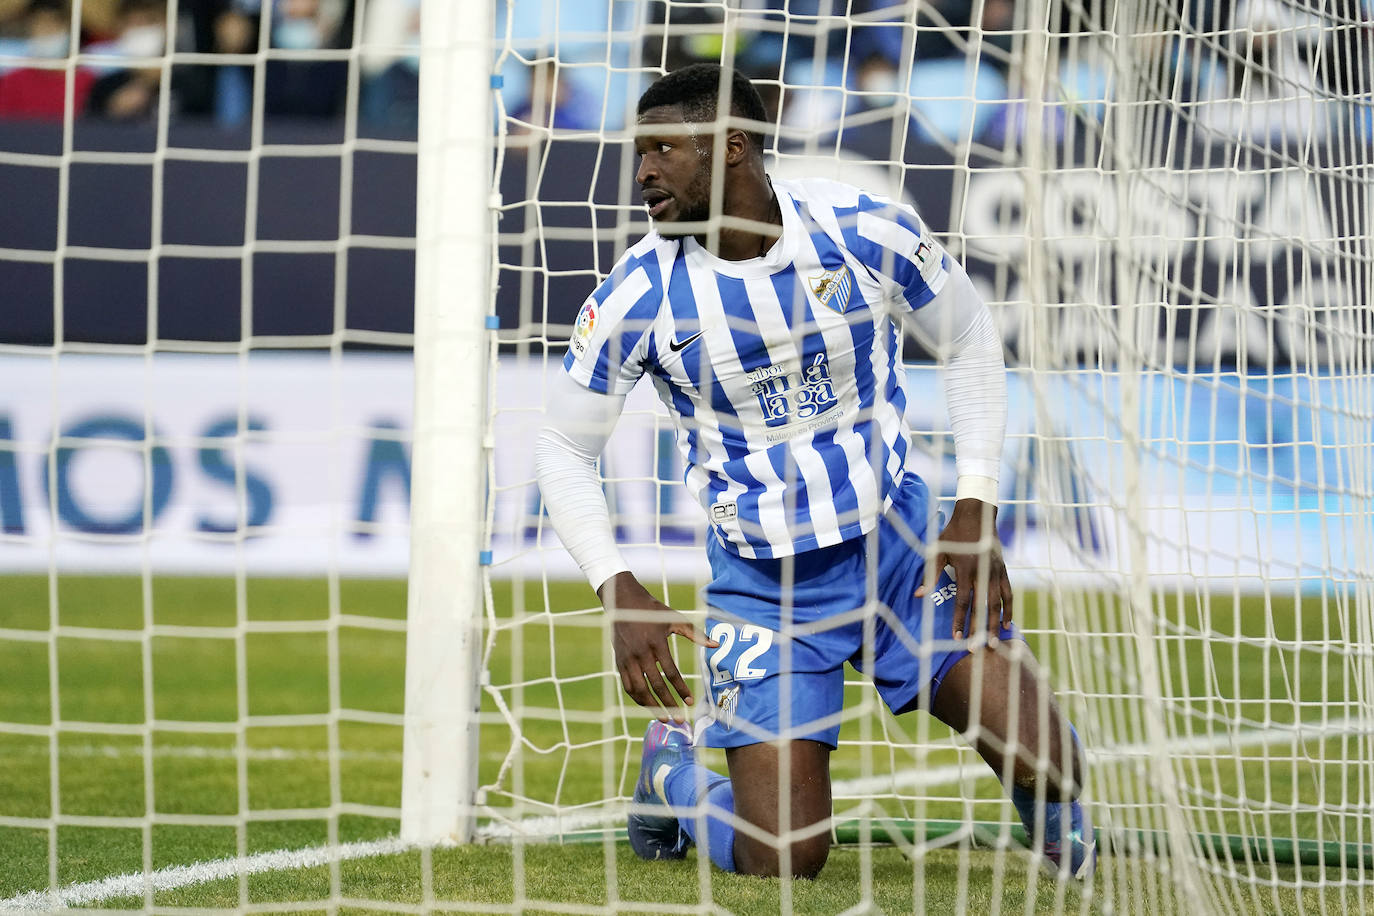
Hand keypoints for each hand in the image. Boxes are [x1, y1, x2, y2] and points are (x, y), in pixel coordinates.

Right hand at [598, 572, 717, 722]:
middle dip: (668, 705)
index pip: (671, 673)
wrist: (623, 603)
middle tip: (679, 719)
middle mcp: (641, 653)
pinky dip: (637, 698)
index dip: (681, 689)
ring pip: (639, 690)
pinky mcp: (619, 662)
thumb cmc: (652, 611)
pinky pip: (628, 686)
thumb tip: (715, 645)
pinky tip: (648, 706)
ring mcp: (628, 659)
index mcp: (656, 643)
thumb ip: (695, 633)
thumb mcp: (675, 618)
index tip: (689, 702)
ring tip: (664, 719)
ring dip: (651, 707)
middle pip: (655, 686)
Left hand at [915, 498, 1012, 640]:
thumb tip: (919, 595)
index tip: (956, 637)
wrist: (977, 515)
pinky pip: (1008, 594)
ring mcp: (996, 571)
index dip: (960, 619)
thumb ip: (930, 573)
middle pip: (982, 606)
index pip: (963, 600)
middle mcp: (983, 572)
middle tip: (976, 649)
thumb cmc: (952, 534)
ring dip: (996, 624)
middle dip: (979, 628)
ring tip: (994, 643)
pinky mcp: (1004, 570)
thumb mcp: (937, 550)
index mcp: (966, 568)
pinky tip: (1007, 624)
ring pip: (998, 603)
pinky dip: (1008, 609)